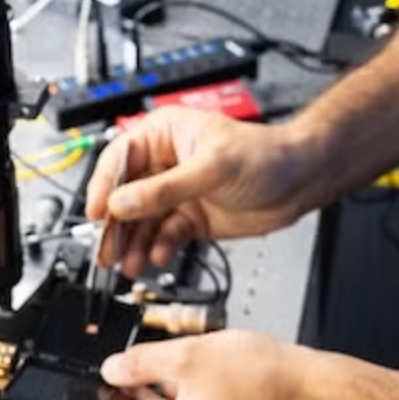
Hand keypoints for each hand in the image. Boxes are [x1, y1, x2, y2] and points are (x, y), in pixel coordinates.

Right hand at [88, 109, 314, 277]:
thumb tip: (121, 203)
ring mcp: (177, 193)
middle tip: (106, 251)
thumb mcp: (211, 169)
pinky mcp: (190, 219)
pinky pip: (164, 236)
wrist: (301, 181)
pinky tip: (158, 258)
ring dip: (134, 244)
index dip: (103, 187)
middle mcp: (165, 164)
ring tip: (130, 264)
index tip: (96, 213)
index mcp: (164, 136)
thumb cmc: (265, 156)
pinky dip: (158, 249)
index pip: (119, 160)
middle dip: (115, 225)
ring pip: (142, 222)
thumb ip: (163, 190)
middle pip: (124, 196)